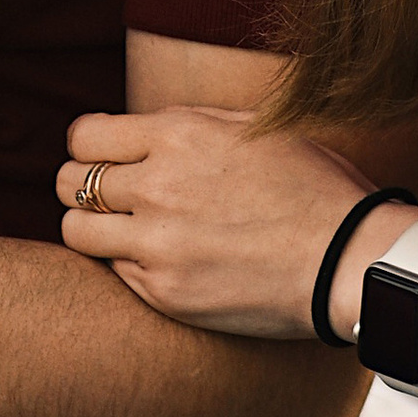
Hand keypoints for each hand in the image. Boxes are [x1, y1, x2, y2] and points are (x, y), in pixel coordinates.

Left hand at [56, 104, 383, 338]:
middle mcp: (156, 186)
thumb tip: (140, 128)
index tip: (106, 158)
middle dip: (83, 185)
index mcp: (177, 134)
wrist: (348, 259)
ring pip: (75, 231)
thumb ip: (188, 124)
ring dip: (92, 228)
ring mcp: (156, 244)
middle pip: (70, 182)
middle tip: (110, 196)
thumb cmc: (311, 186)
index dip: (89, 146)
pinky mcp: (164, 292)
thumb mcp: (252, 127)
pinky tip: (164, 260)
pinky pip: (114, 273)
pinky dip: (128, 265)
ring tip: (122, 231)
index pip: (83, 136)